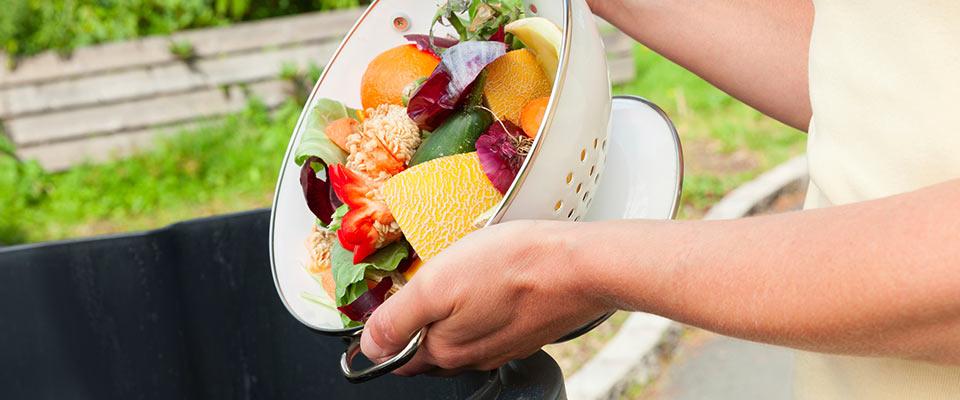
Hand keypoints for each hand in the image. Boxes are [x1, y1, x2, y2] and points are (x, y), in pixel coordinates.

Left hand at [360, 220, 613, 374]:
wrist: (581, 266)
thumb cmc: (513, 266)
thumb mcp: (437, 284)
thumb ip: (397, 319)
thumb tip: (368, 347)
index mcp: (444, 351)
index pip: (397, 355)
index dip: (387, 329)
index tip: (391, 300)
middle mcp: (472, 358)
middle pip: (429, 347)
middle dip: (419, 322)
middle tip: (424, 282)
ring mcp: (502, 346)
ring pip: (461, 336)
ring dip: (452, 314)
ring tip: (456, 279)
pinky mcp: (526, 332)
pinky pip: (490, 325)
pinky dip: (482, 309)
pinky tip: (488, 284)